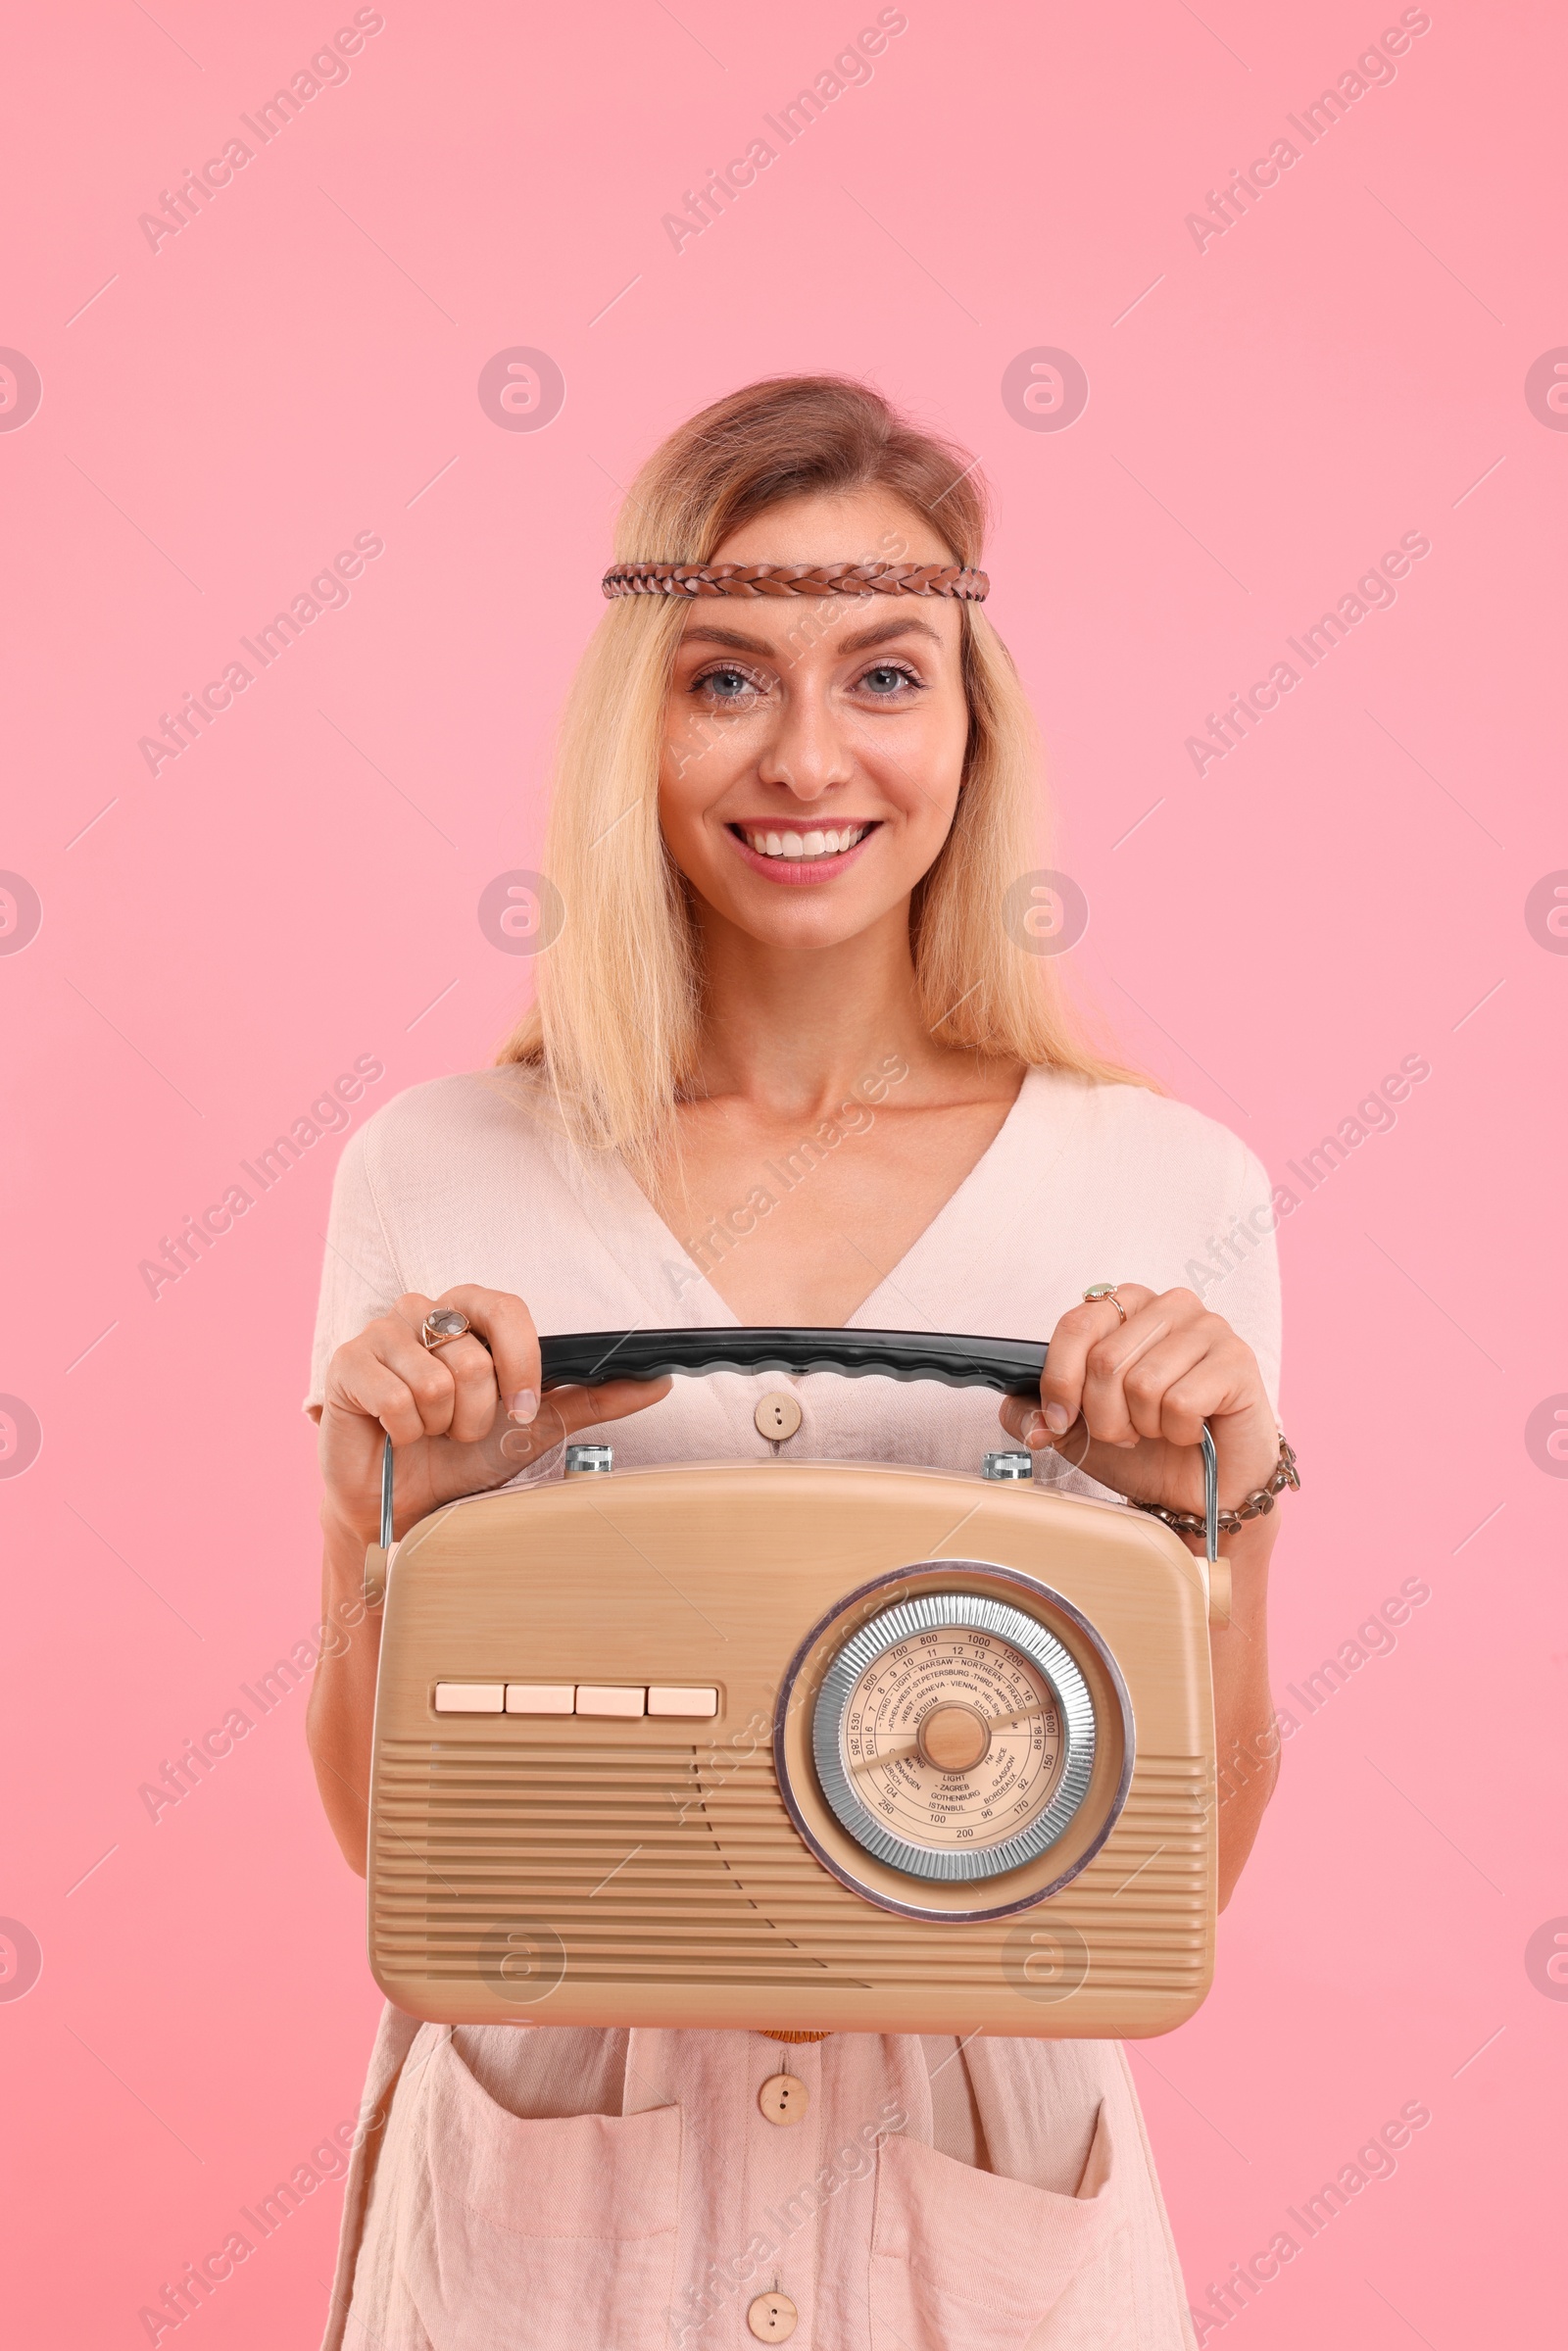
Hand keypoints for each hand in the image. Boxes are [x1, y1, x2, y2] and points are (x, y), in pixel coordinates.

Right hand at [318, 1285, 670, 1542]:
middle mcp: (423, 1310)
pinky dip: (405, 1432)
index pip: (508, 1308)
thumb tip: (660, 1382)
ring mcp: (379, 1333)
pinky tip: (396, 1436)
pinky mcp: (345, 1364)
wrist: (401, 1505)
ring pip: (436, 1378)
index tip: (520, 1409)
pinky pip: (397, 1398)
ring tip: (427, 1431)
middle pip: (474, 1353)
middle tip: (460, 1428)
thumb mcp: (535, 1426)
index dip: (520, 1363)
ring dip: (440, 1424)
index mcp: (469, 1313)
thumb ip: (595, 1400)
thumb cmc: (462, 1456)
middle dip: (477, 1411)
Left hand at [996, 1283, 1277, 1523]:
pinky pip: (1181, 1401)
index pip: (1076, 1325)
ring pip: (1142, 1382)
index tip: (1059, 1418)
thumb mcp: (1077, 1431)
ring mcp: (1210, 1328)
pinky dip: (1179, 1431)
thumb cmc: (1150, 1450)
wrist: (1205, 1492)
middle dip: (1105, 1416)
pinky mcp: (1239, 1361)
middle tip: (1128, 1432)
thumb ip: (1036, 1414)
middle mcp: (1170, 1305)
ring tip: (1160, 1430)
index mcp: (1128, 1306)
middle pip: (1105, 1360)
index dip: (1059, 1380)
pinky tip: (1193, 1431)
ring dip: (1143, 1425)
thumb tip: (1020, 1412)